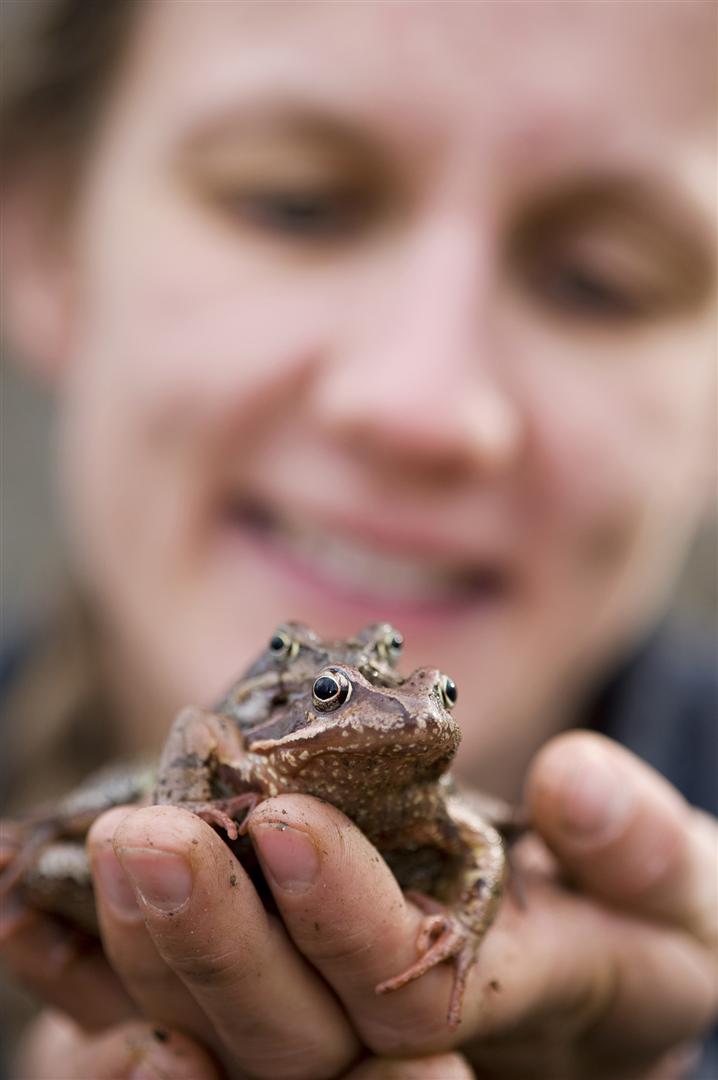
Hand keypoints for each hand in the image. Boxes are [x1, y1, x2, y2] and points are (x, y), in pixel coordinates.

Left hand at [5, 732, 716, 1078]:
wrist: (591, 943)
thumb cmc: (642, 905)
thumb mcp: (675, 883)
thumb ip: (643, 845)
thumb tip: (576, 784)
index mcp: (513, 1022)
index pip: (417, 1002)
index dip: (351, 925)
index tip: (290, 826)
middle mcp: (409, 1054)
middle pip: (293, 1038)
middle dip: (217, 941)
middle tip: (147, 835)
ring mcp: (325, 1038)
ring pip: (215, 1037)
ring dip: (136, 955)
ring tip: (88, 853)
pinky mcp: (263, 1013)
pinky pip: (160, 1017)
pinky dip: (87, 972)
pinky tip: (23, 903)